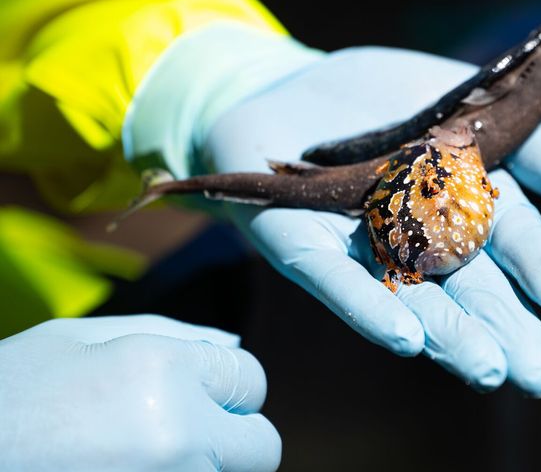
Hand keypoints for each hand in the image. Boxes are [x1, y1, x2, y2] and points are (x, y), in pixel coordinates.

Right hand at [0, 315, 279, 471]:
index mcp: (163, 369)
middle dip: (232, 439)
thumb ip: (167, 335)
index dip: (228, 388)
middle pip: (262, 446)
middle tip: (182, 435)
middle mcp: (178, 434)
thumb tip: (232, 348)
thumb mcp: (73, 342)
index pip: (252, 379)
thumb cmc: (6, 396)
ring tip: (140, 455)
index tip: (200, 396)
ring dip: (204, 468)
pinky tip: (127, 471)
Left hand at [125, 25, 540, 396]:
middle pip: (467, 287)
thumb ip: (531, 139)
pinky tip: (405, 338)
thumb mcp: (467, 99)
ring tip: (486, 368)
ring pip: (411, 296)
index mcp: (461, 203)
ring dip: (449, 333)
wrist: (285, 82)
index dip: (538, 268)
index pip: (509, 241)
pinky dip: (371, 307)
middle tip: (535, 373)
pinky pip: (337, 281)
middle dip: (502, 328)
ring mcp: (361, 246)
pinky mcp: (302, 246)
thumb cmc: (380, 95)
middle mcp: (416, 237)